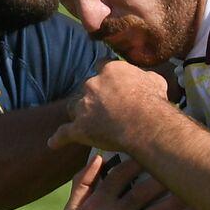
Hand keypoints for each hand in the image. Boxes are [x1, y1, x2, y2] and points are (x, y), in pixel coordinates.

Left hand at [49, 60, 171, 150]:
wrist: (145, 123)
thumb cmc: (153, 101)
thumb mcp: (155, 81)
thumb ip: (145, 77)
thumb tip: (146, 78)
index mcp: (110, 70)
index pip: (102, 66)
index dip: (106, 76)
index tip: (112, 84)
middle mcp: (92, 85)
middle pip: (86, 88)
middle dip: (94, 96)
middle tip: (105, 108)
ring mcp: (83, 106)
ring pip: (74, 107)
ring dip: (79, 113)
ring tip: (87, 123)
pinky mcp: (79, 128)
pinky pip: (64, 133)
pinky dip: (58, 139)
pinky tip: (53, 143)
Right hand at [59, 154, 179, 209]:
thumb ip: (81, 184)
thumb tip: (97, 157)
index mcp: (93, 206)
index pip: (117, 176)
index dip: (137, 161)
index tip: (156, 150)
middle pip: (139, 193)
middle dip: (162, 177)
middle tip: (183, 164)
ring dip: (173, 203)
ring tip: (193, 191)